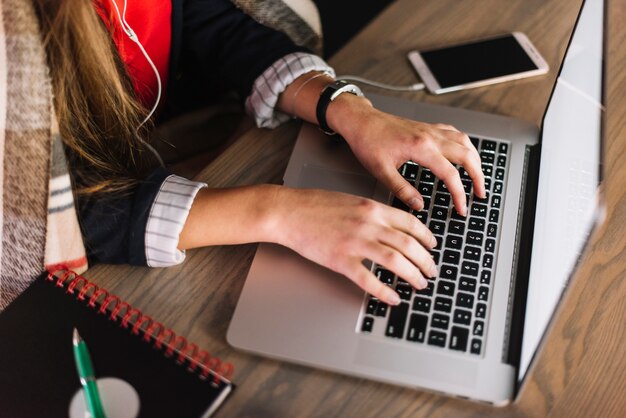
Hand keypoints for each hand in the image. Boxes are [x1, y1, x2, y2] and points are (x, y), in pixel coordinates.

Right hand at [269, 187, 438, 304]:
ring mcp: (355, 243)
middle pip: (410, 245)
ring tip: (420, 284)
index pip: (411, 223)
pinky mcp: (341, 260)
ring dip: (413, 275)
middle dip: (426, 261)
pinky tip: (393, 298)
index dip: (427, 238)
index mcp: (373, 208)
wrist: (288, 211)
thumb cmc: (315, 205)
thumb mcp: (351, 201)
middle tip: (432, 271)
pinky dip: (385, 291)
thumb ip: (372, 213)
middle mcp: (369, 224)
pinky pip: (369, 280)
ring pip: (396, 262)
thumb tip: (391, 227)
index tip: (433, 247)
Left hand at [327, 96, 485, 214]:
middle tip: (480, 194)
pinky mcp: (427, 127)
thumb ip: (402, 190)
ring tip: (478, 176)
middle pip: (466, 155)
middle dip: (478, 176)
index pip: (450, 174)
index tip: (462, 208)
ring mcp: (430, 130)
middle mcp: (430, 136)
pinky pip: (454, 133)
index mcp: (421, 148)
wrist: (360, 120)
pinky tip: (464, 152)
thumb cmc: (367, 141)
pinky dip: (464, 144)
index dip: (459, 194)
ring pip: (464, 142)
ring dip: (475, 159)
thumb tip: (418, 205)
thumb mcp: (381, 171)